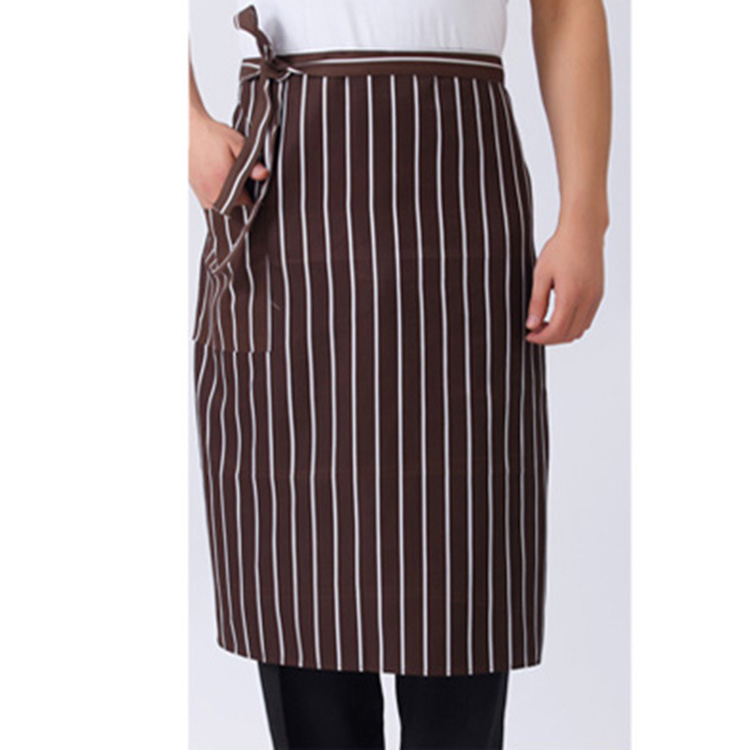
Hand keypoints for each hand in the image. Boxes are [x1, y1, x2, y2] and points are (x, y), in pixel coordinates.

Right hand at [189, 113, 269, 209]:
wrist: (188, 132)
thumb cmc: (210, 136)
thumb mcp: (238, 144)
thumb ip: (252, 163)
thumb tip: (264, 174)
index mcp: (223, 184)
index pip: (249, 201)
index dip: (253, 189)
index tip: (250, 177)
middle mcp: (212, 196)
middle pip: (238, 204)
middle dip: (241, 190)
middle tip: (235, 170)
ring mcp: (204, 198)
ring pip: (227, 204)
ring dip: (230, 192)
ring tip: (225, 172)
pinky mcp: (199, 196)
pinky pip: (216, 201)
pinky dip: (220, 191)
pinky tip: (218, 176)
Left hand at [525, 218, 605, 344]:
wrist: (583, 231)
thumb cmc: (561, 248)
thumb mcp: (541, 275)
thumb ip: (537, 302)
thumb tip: (532, 325)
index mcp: (571, 296)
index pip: (557, 330)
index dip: (541, 338)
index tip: (529, 335)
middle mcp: (587, 300)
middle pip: (569, 334)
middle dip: (550, 338)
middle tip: (535, 331)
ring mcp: (595, 297)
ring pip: (580, 329)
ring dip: (562, 332)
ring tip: (545, 323)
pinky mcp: (598, 294)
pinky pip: (587, 319)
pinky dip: (573, 324)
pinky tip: (559, 315)